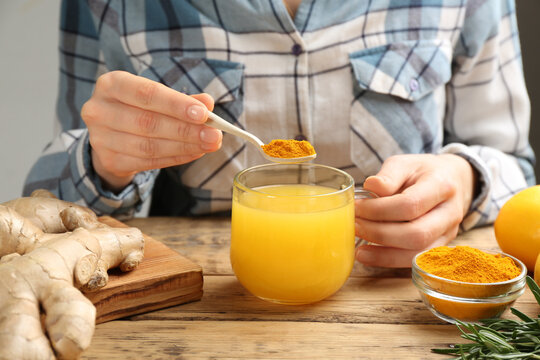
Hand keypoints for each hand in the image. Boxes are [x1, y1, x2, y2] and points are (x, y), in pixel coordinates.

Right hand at [81, 71, 221, 190]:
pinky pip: (148, 162)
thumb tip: (208, 103)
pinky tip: (194, 153)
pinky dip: (176, 158)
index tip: (204, 114)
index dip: (176, 104)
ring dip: (184, 147)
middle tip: (214, 135)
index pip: (147, 93)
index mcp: (111, 84)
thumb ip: (182, 100)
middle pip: (149, 123)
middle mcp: (99, 109)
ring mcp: (100, 138)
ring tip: (209, 145)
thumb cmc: (138, 108)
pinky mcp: (109, 160)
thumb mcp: (157, 97)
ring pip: (149, 146)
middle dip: (186, 130)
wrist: (110, 133)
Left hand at [354, 154, 476, 267]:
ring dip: (383, 254)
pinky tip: (368, 255)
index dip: (378, 209)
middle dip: (379, 233)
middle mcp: (450, 213)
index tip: (356, 207)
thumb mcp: (406, 163)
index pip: (410, 204)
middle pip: (416, 233)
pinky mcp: (439, 247)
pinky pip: (414, 261)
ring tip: (358, 248)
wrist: (453, 181)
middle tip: (354, 226)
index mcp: (441, 186)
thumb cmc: (423, 172)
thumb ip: (389, 175)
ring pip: (417, 253)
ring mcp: (448, 233)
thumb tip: (370, 186)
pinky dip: (389, 260)